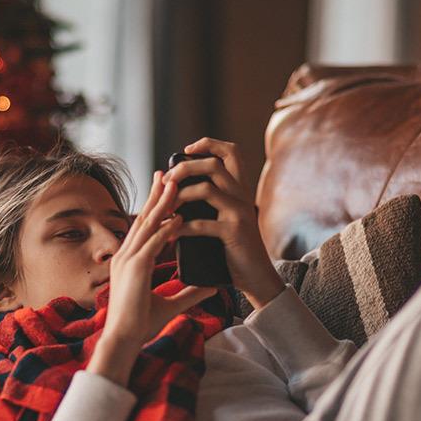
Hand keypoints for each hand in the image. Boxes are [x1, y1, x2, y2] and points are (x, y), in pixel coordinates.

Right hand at [89, 171, 216, 384]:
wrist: (124, 339)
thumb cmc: (140, 324)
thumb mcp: (170, 305)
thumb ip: (189, 293)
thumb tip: (211, 287)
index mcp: (129, 261)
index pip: (143, 226)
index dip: (155, 206)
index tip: (166, 189)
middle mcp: (126, 255)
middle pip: (144, 218)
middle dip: (158, 195)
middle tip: (169, 172)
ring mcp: (128, 260)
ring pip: (148, 225)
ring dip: (163, 203)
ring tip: (176, 183)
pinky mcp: (135, 269)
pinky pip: (152, 243)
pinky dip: (166, 229)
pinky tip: (179, 218)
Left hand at [165, 137, 284, 310]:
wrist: (256, 277)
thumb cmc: (234, 248)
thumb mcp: (225, 218)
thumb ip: (211, 201)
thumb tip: (177, 187)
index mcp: (240, 189)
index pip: (231, 151)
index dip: (209, 144)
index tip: (186, 150)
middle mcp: (243, 195)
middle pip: (213, 165)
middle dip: (184, 168)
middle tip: (166, 181)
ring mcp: (240, 213)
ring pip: (206, 189)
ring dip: (179, 196)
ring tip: (164, 209)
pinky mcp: (234, 232)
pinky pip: (201, 223)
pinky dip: (181, 227)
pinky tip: (170, 234)